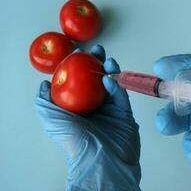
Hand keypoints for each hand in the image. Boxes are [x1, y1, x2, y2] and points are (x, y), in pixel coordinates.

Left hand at [36, 45, 140, 190]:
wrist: (101, 160)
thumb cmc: (75, 141)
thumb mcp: (50, 118)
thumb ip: (44, 100)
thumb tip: (44, 84)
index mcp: (77, 110)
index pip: (78, 83)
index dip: (78, 67)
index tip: (79, 54)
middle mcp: (93, 109)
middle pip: (95, 80)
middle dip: (96, 64)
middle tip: (96, 52)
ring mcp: (110, 111)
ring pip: (111, 85)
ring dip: (109, 71)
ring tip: (106, 60)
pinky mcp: (125, 114)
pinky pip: (121, 96)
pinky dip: (117, 85)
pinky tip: (110, 79)